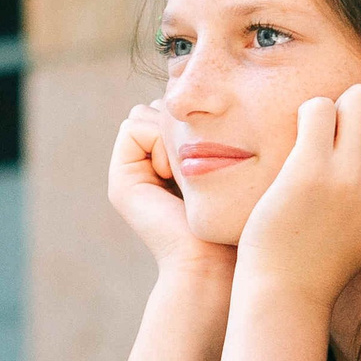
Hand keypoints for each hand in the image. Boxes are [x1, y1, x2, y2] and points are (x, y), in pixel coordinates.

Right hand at [108, 101, 236, 283]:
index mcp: (173, 163)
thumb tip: (208, 98)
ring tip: (188, 172)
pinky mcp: (121, 182)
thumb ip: (220, 131)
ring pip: (143, 115)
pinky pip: (132, 127)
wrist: (216, 262)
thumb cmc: (240, 217)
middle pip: (156, 109)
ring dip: (170, 134)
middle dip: (179, 124)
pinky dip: (157, 143)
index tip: (217, 153)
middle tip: (201, 163)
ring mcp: (130, 175)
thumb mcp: (236, 164)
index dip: (194, 119)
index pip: (173, 109)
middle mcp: (147, 167)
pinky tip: (174, 175)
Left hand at [236, 83, 360, 299]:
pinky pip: (318, 106)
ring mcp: (352, 173)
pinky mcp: (310, 169)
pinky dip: (309, 116)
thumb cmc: (337, 243)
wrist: (291, 284)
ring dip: (339, 108)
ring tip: (326, 139)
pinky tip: (304, 143)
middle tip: (349, 134)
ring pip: (359, 95)